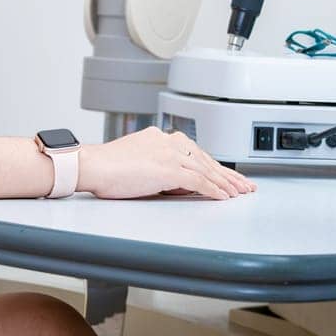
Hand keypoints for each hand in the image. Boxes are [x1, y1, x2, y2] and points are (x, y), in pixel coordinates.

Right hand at [77, 126, 254, 199]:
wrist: (92, 165)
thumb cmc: (107, 168)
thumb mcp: (140, 163)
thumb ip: (162, 169)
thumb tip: (181, 184)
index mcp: (161, 138)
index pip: (196, 153)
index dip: (214, 166)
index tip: (227, 176)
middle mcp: (168, 141)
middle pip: (205, 159)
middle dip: (227, 174)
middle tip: (243, 185)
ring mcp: (169, 154)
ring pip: (205, 169)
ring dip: (225, 183)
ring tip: (238, 193)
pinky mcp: (167, 168)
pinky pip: (197, 180)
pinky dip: (213, 189)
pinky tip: (223, 197)